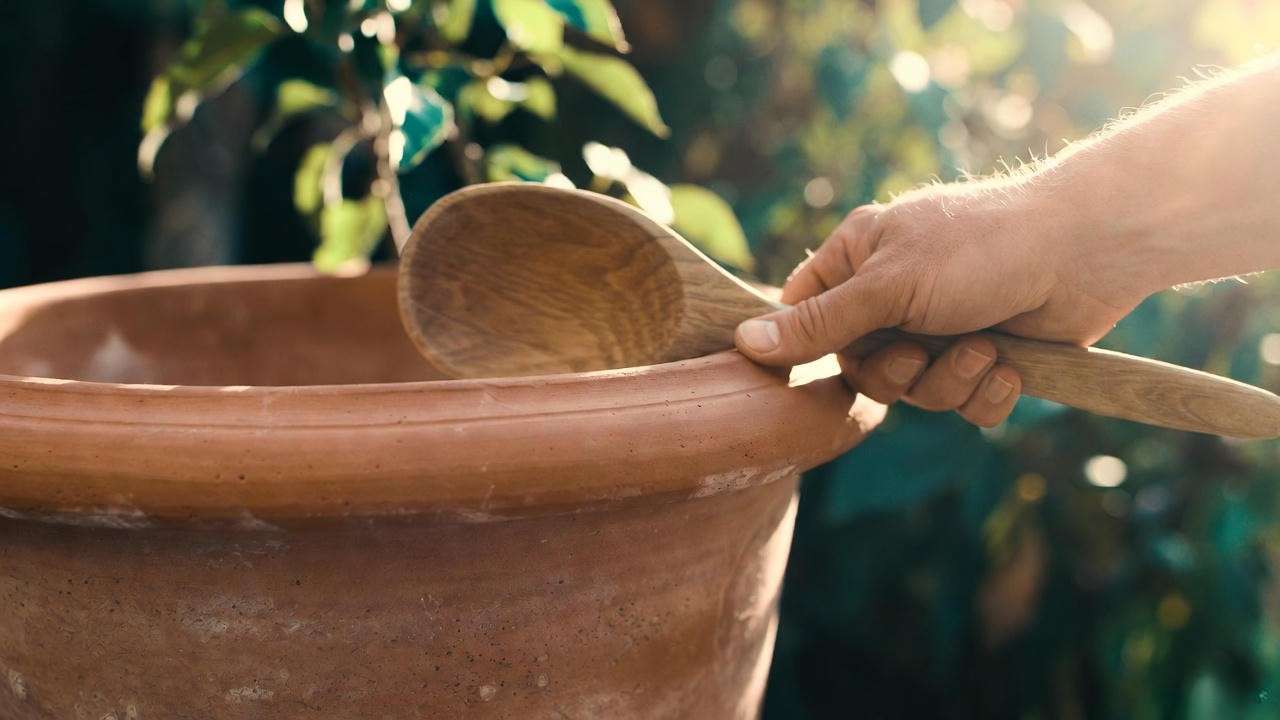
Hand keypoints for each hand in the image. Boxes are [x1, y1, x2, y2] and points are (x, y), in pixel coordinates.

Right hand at [734, 183, 1154, 425]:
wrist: (1086, 252)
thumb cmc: (981, 248)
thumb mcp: (889, 286)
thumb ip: (819, 323)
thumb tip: (746, 343)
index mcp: (859, 260)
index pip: (803, 315)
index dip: (811, 346)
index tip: (832, 357)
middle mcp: (894, 297)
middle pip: (861, 370)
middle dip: (900, 372)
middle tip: (926, 348)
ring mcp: (940, 329)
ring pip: (914, 394)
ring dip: (950, 381)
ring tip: (985, 349)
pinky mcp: (984, 360)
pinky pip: (963, 407)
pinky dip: (987, 394)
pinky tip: (1011, 365)